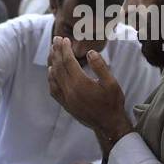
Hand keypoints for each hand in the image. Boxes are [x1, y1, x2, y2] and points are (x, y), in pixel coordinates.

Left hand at [47, 37, 132, 151]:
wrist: (109, 124)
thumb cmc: (112, 103)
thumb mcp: (111, 83)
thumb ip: (100, 66)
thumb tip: (90, 52)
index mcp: (81, 83)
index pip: (68, 61)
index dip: (65, 49)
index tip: (64, 39)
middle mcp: (70, 91)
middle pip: (59, 67)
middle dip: (57, 52)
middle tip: (55, 40)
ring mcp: (66, 99)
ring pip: (54, 77)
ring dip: (52, 63)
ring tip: (52, 52)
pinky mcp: (66, 105)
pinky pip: (53, 89)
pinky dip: (51, 78)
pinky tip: (51, 72)